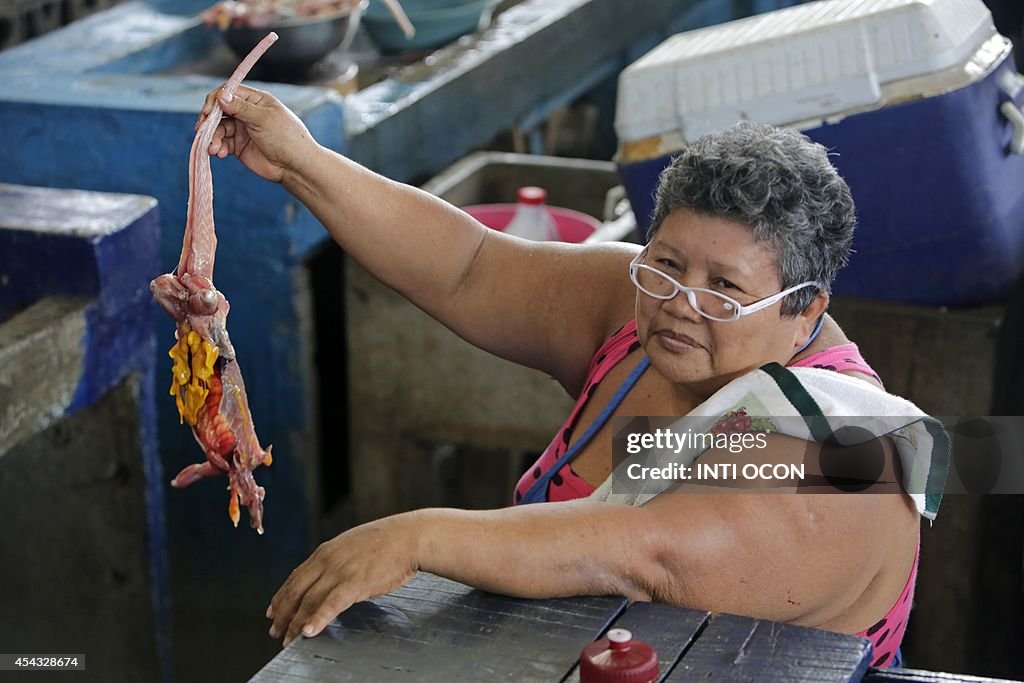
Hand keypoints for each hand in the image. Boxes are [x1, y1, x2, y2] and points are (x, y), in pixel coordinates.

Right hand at [195, 85, 316, 183]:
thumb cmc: (286, 138)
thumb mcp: (263, 119)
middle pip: (219, 111)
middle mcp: (247, 113)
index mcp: (256, 100)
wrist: (295, 166)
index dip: (215, 100)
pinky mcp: (239, 146)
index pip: (229, 93)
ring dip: (212, 137)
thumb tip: (221, 96)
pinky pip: (222, 143)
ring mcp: (243, 130)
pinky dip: (218, 147)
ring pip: (218, 129)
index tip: (207, 112)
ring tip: (213, 148)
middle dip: (209, 120)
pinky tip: (220, 153)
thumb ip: (241, 108)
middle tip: (201, 130)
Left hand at [267, 513, 420, 646]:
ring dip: (295, 622)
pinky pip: (331, 605)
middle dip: (282, 613)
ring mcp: (340, 571)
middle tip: (274, 630)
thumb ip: (337, 559)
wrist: (409, 536)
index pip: (295, 576)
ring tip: (288, 639)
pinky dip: (317, 619)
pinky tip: (309, 631)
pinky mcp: (355, 583)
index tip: (271, 610)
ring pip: (309, 600)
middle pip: (296, 591)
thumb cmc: (387, 542)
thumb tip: (329, 576)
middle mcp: (327, 560)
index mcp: (326, 551)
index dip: (281, 596)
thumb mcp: (352, 545)